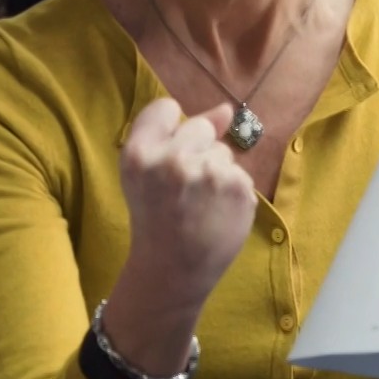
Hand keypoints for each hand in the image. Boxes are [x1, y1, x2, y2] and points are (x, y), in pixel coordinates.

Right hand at [118, 99, 256, 310]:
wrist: (173, 269)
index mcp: (139, 154)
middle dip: (197, 149)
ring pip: (223, 152)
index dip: (170, 129)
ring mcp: (211, 174)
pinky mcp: (239, 190)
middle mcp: (174, 160)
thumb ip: (177, 132)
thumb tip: (227, 110)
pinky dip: (232, 192)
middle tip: (184, 187)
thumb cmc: (155, 217)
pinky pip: (240, 175)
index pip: (166, 108)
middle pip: (201, 126)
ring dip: (216, 172)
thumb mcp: (145, 174)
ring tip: (199, 204)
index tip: (167, 154)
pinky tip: (216, 214)